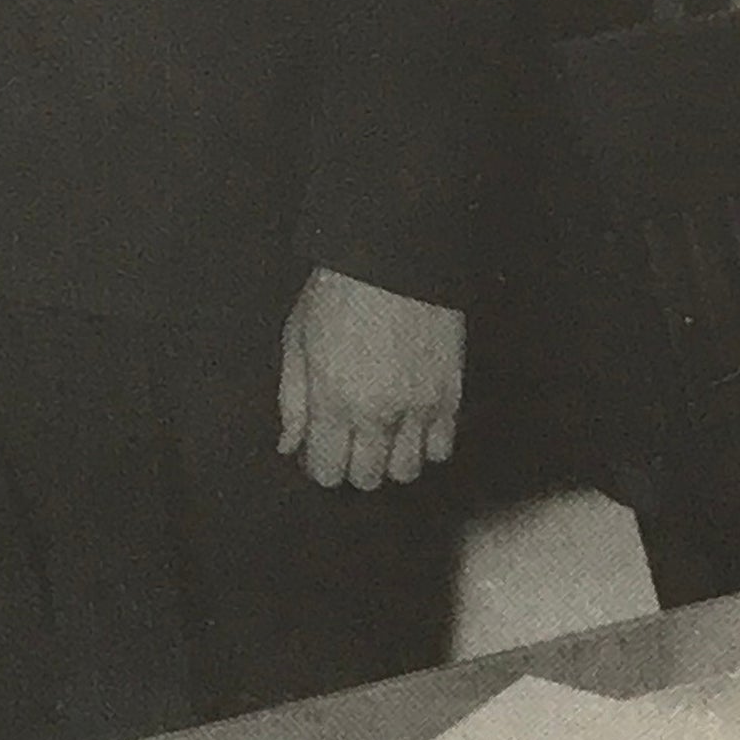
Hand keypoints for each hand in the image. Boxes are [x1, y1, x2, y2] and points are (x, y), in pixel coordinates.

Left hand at [277, 268, 464, 490]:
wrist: (395, 260)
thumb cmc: (339, 293)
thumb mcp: (296, 341)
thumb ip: (292, 401)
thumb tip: (289, 444)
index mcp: (332, 401)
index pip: (328, 472)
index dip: (322, 466)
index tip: (321, 450)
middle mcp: (376, 414)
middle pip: (368, 479)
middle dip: (355, 466)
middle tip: (350, 441)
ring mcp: (418, 408)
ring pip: (408, 471)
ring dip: (392, 459)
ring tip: (383, 435)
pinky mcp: (451, 395)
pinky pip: (443, 448)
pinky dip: (427, 445)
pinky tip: (413, 424)